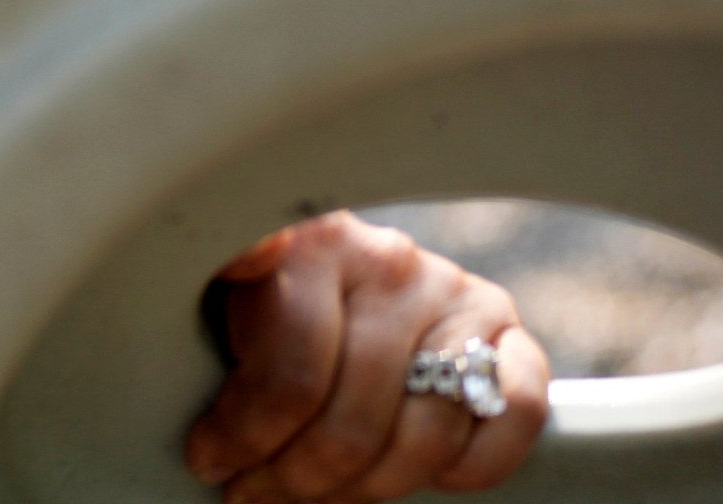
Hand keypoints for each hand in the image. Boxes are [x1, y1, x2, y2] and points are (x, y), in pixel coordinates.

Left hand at [186, 211, 550, 501]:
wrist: (327, 272)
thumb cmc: (254, 298)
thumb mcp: (213, 286)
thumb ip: (222, 272)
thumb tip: (248, 253)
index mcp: (308, 244)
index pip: (288, 373)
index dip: (244, 435)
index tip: (209, 463)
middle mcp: (387, 261)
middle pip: (351, 417)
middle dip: (294, 476)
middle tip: (255, 493)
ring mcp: (452, 293)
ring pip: (424, 430)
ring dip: (367, 487)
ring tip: (317, 495)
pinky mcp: (503, 328)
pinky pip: (513, 410)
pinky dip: (472, 462)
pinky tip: (422, 476)